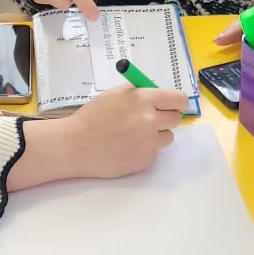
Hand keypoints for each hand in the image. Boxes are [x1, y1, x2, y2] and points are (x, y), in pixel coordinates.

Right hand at [59, 85, 186, 178]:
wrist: (75, 145)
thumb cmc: (92, 117)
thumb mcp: (115, 94)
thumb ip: (140, 93)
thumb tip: (161, 97)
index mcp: (143, 100)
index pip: (178, 100)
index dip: (178, 102)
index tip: (175, 105)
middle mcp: (150, 121)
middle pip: (175, 119)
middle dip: (165, 118)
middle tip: (150, 120)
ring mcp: (148, 143)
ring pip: (167, 138)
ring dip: (155, 135)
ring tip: (133, 135)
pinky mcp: (144, 161)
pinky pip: (153, 153)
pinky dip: (143, 150)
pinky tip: (125, 148)